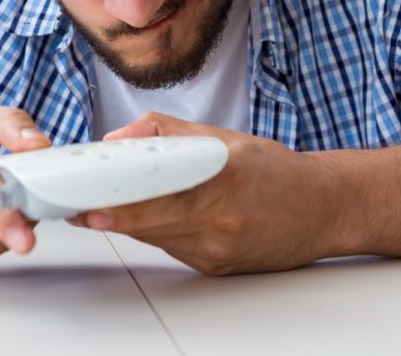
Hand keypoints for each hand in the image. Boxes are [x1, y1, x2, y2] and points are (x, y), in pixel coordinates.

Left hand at [72, 112, 342, 275]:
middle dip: (110, 214)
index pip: (162, 195)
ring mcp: (218, 250)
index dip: (122, 202)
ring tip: (97, 206)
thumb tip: (121, 137)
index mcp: (224, 180)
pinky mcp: (216, 268)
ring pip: (155, 237)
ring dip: (127, 222)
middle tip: (75, 207)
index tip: (90, 202)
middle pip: (151, 222)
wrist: (324, 210)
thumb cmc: (276, 171)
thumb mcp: (225, 136)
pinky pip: (171, 248)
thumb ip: (169, 132)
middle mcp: (222, 221)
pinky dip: (155, 231)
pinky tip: (147, 216)